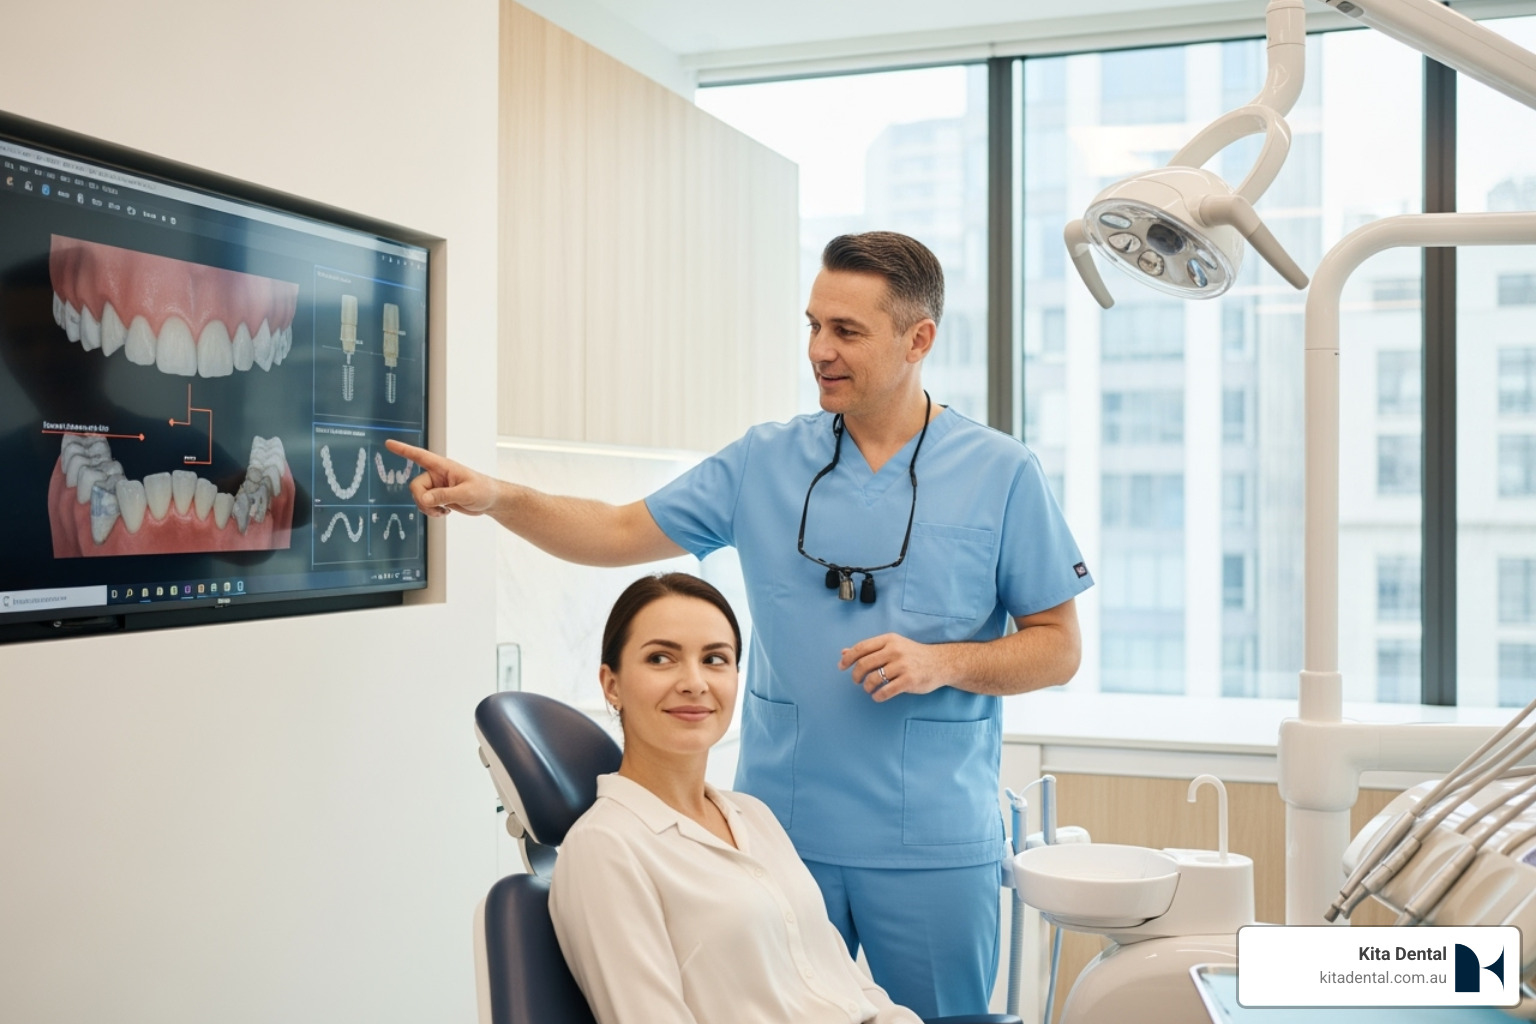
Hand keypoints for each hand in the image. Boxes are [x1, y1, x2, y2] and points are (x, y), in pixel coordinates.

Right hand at [384, 439, 498, 517]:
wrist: (490, 500)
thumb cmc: (483, 490)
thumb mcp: (465, 493)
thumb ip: (443, 496)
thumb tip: (423, 500)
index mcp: (443, 466)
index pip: (420, 456)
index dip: (403, 450)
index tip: (388, 443)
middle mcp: (437, 475)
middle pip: (416, 486)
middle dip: (422, 500)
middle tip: (436, 509)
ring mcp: (437, 486)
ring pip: (419, 497)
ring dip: (428, 508)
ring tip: (444, 511)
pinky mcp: (439, 496)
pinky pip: (425, 505)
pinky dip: (431, 511)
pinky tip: (445, 512)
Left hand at [838, 633, 947, 702]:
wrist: (940, 662)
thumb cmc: (912, 654)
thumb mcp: (892, 646)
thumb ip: (869, 649)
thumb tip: (844, 652)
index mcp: (889, 640)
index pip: (861, 647)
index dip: (848, 658)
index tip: (841, 667)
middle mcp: (895, 651)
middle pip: (864, 664)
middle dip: (856, 675)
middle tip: (856, 681)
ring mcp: (903, 666)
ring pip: (873, 678)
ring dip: (867, 687)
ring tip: (869, 689)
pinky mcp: (909, 681)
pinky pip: (886, 691)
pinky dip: (877, 696)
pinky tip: (877, 696)